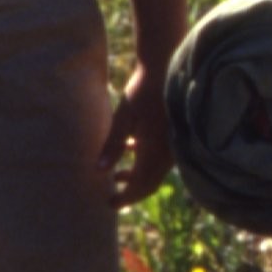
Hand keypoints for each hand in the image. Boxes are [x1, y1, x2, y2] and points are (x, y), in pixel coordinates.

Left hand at [101, 61, 175, 207]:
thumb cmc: (142, 90)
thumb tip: (99, 170)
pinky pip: (159, 158)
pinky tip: (130, 150)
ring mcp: (172, 144)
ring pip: (155, 171)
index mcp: (155, 150)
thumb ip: (113, 144)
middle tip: (112, 197)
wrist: (165, 68)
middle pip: (150, 183)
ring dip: (137, 176)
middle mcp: (167, 152)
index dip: (126, 197)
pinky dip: (144, 161)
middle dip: (131, 192)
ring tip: (116, 176)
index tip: (109, 203)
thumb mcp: (124, 116)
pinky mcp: (172, 134)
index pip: (141, 185)